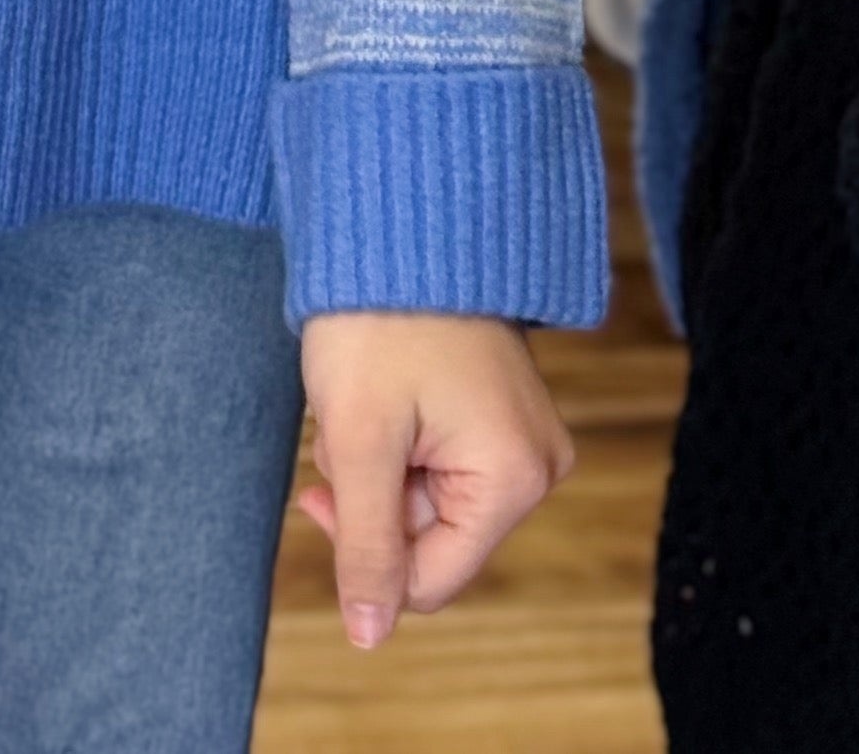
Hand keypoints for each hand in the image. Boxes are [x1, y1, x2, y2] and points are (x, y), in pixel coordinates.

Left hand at [297, 310, 573, 645]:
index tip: (321, 486)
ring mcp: (523, 438)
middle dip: (373, 493)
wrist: (395, 222)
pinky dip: (398, 441)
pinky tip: (386, 393)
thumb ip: (367, 546)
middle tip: (347, 424)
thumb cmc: (377, 319)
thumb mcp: (361, 440)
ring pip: (427, 501)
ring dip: (380, 463)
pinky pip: (440, 464)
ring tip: (367, 398)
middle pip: (429, 539)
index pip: (429, 579)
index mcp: (514, 480)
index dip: (364, 549)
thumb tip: (367, 637)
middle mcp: (537, 467)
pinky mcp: (502, 415)